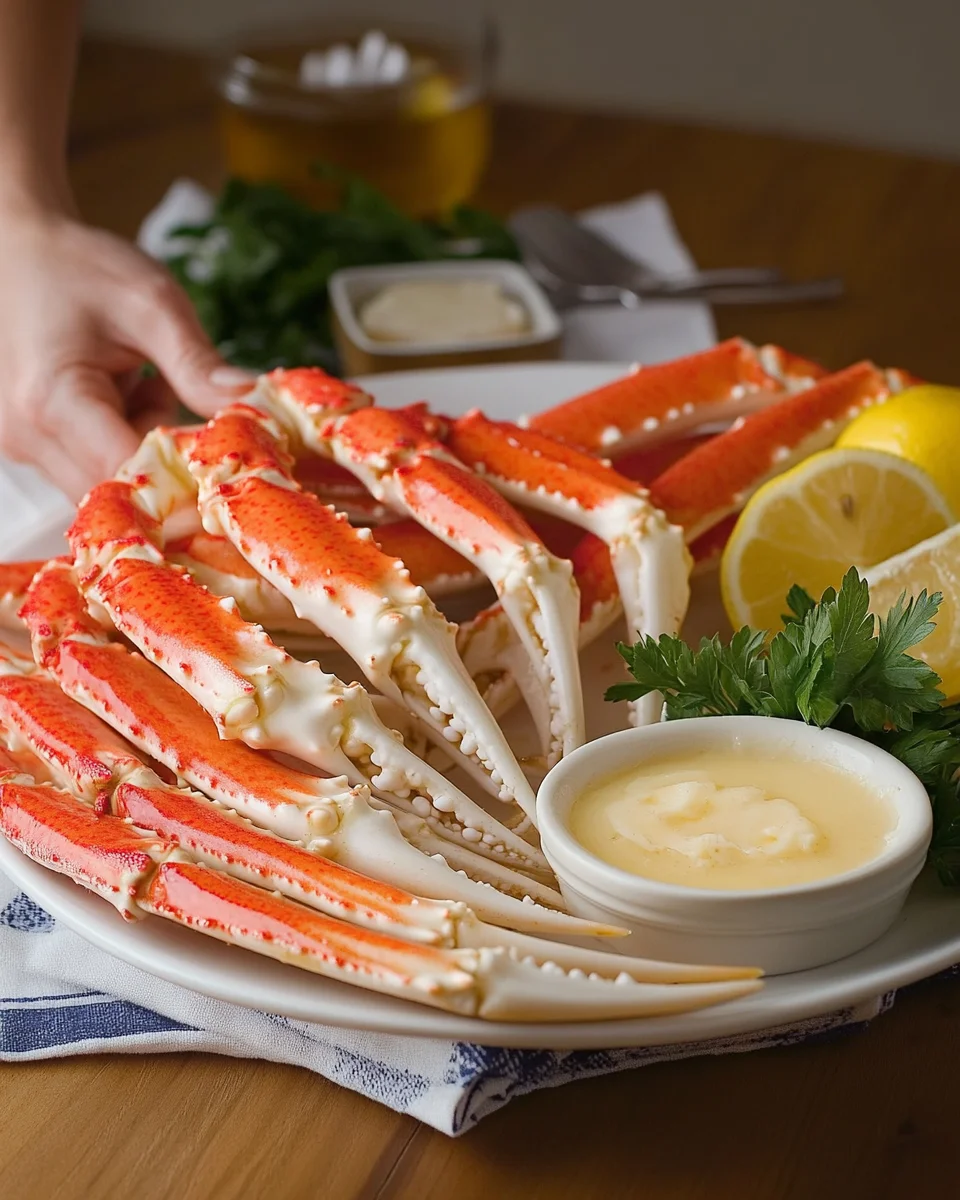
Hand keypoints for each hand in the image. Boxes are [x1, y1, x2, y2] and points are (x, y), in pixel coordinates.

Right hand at [0, 207, 252, 499]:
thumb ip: (198, 364)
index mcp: (52, 400)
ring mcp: (23, 445)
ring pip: (110, 487)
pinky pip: (93, 469)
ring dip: (147, 453)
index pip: (130, 477)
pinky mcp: (31, 446)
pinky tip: (127, 395)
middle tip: (190, 403)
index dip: (187, 483)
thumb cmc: (78, 267)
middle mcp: (28, 435)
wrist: (15, 247)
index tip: (231, 462)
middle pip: (120, 494)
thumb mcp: (151, 303)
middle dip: (171, 467)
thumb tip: (254, 410)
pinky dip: (125, 443)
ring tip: (147, 385)